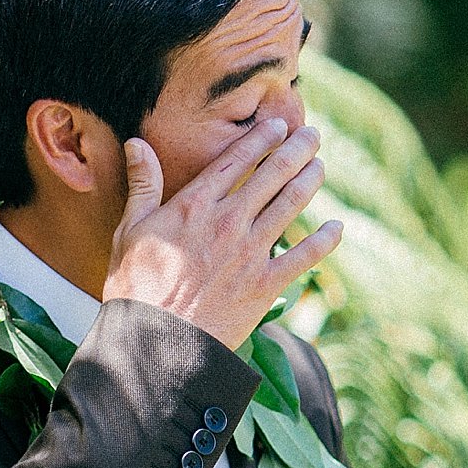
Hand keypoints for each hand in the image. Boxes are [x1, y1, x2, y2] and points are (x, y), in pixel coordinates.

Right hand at [100, 120, 339, 350]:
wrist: (156, 342)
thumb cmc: (135, 288)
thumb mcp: (130, 230)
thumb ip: (142, 184)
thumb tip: (136, 143)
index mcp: (195, 205)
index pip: (236, 160)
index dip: (261, 138)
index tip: (277, 125)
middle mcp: (228, 221)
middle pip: (273, 175)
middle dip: (297, 149)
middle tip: (312, 135)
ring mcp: (250, 252)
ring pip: (291, 205)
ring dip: (311, 181)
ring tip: (320, 165)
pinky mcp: (266, 284)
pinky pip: (304, 256)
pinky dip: (325, 240)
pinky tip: (337, 226)